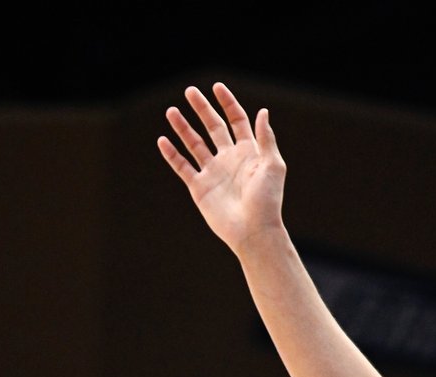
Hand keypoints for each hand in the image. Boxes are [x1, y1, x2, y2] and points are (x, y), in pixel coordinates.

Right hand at [157, 82, 286, 254]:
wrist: (253, 231)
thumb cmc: (268, 201)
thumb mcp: (272, 166)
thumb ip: (266, 138)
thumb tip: (262, 111)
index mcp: (248, 152)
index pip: (236, 121)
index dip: (228, 103)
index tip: (217, 87)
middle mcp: (229, 160)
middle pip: (213, 127)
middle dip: (202, 109)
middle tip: (190, 91)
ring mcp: (213, 173)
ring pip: (195, 144)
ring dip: (183, 128)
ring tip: (171, 111)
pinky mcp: (200, 188)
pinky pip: (183, 167)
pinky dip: (172, 154)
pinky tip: (162, 140)